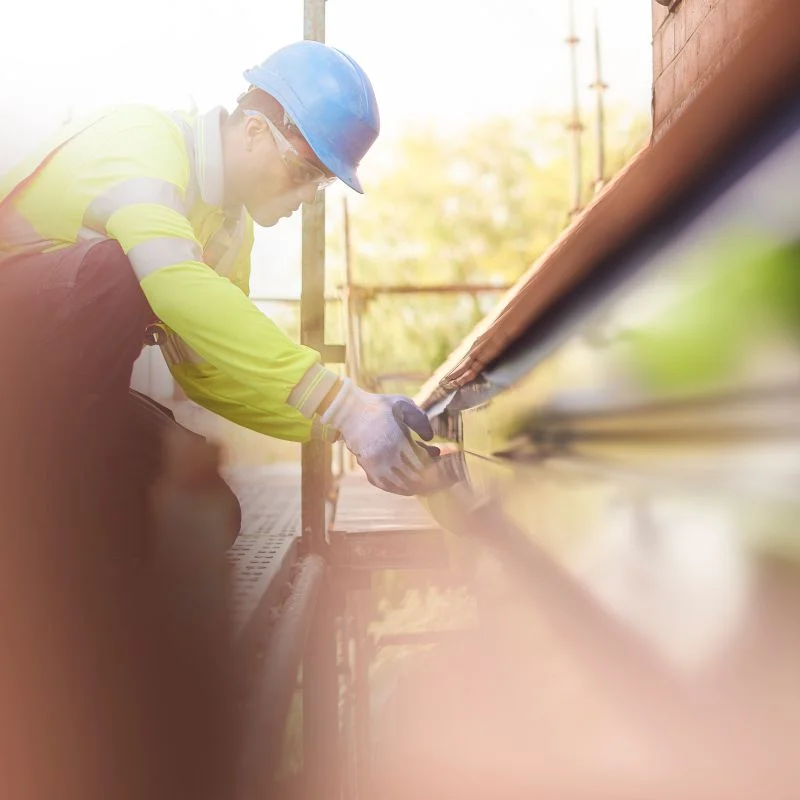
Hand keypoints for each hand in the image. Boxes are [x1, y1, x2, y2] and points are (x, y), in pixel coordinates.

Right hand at [320, 379, 437, 494]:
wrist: (348, 411)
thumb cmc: (378, 406)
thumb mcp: (403, 405)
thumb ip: (421, 420)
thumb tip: (431, 439)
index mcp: (398, 441)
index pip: (422, 464)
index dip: (433, 463)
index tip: (437, 456)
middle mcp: (387, 457)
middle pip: (414, 478)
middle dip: (427, 475)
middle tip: (435, 470)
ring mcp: (375, 466)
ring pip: (400, 486)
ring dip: (414, 483)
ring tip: (424, 477)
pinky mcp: (367, 469)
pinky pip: (385, 485)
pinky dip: (398, 486)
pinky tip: (406, 482)